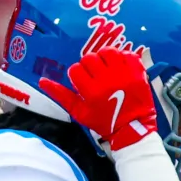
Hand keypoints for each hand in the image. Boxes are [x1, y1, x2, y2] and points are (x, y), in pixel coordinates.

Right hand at [39, 47, 157, 151]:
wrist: (133, 129)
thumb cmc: (105, 122)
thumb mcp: (80, 113)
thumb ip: (62, 96)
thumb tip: (42, 81)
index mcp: (91, 91)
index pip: (75, 69)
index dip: (77, 74)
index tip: (83, 81)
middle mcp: (107, 80)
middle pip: (90, 58)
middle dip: (89, 64)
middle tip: (95, 74)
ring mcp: (124, 75)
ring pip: (108, 51)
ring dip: (104, 56)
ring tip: (106, 66)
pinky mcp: (138, 73)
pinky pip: (128, 54)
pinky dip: (123, 57)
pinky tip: (120, 66)